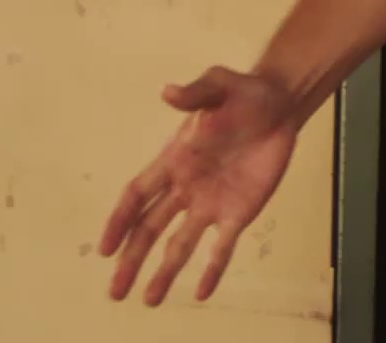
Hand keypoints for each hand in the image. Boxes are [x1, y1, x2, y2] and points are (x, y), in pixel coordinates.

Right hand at [100, 66, 299, 305]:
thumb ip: (195, 94)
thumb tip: (169, 91)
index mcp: (173, 160)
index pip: (137, 197)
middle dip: (131, 259)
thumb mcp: (219, 86)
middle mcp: (186, 188)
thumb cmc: (243, 93)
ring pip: (180, 244)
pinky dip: (212, 268)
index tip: (105, 249)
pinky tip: (201, 293)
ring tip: (149, 301)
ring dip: (165, 272)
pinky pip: (222, 246)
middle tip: (115, 292)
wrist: (280, 103)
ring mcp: (211, 202)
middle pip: (150, 229)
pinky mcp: (240, 211)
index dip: (120, 222)